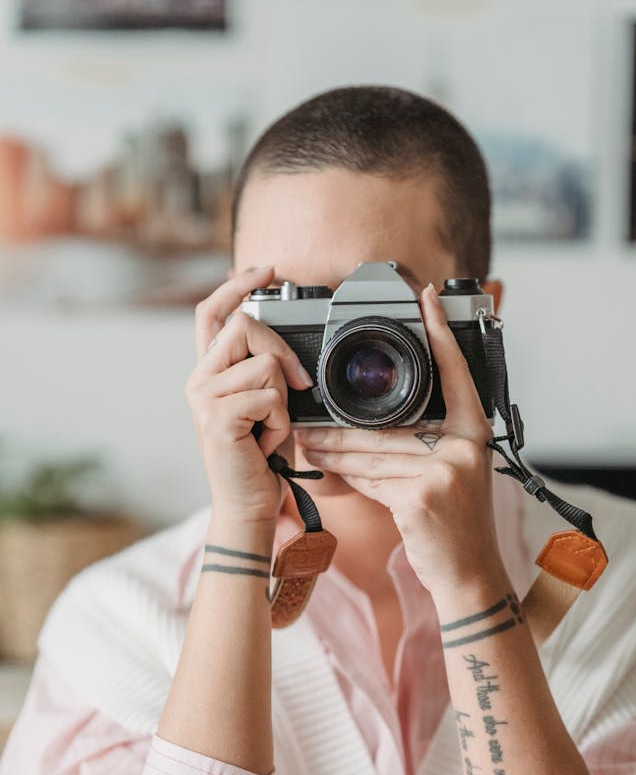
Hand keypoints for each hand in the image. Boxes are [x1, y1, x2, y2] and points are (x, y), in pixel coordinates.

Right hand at [187, 267, 313, 526]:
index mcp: (208, 373)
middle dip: (282, 351)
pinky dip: (281, 423)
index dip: (237, 285)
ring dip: (283, 400)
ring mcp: (203, 397)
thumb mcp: (266, 405)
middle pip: (245, 325)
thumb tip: (284, 347)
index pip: (212, 313)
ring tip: (270, 428)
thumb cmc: (260, 458)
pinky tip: (266, 443)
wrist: (248, 505)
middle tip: (297, 386)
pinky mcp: (217, 416)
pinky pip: (271, 396)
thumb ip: (265, 370)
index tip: (266, 270)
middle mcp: (198, 380)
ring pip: (265, 364)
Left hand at [296, 284, 501, 598]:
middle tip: (312, 417)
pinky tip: (328, 471)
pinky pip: (371, 478)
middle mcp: (466, 445)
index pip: (457, 373)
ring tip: (310, 443)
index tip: (426, 299)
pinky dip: (346, 476)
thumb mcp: (454, 472)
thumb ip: (427, 442)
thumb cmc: (456, 524)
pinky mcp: (423, 496)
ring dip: (336, 449)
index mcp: (475, 431)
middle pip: (392, 422)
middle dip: (346, 424)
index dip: (441, 334)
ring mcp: (447, 470)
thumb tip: (371, 422)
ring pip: (374, 451)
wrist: (468, 574)